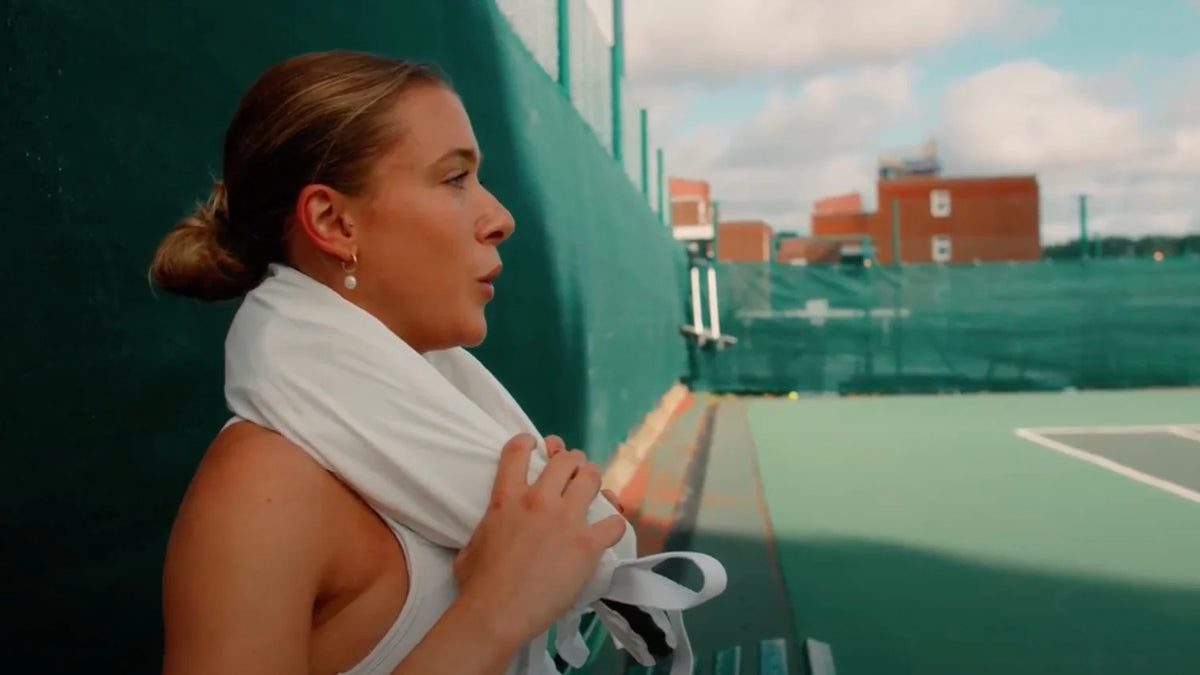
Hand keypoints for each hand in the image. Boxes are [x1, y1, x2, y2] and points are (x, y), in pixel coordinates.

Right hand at [453, 433, 627, 648]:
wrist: (497, 613)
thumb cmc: (477, 585)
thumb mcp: (472, 544)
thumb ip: (487, 526)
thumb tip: (490, 531)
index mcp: (506, 498)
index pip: (518, 451)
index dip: (529, 442)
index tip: (536, 446)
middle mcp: (538, 500)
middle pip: (566, 460)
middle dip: (572, 462)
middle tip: (574, 472)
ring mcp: (566, 520)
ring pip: (592, 478)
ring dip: (595, 482)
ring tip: (595, 492)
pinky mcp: (587, 544)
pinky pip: (614, 522)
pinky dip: (614, 525)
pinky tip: (608, 532)